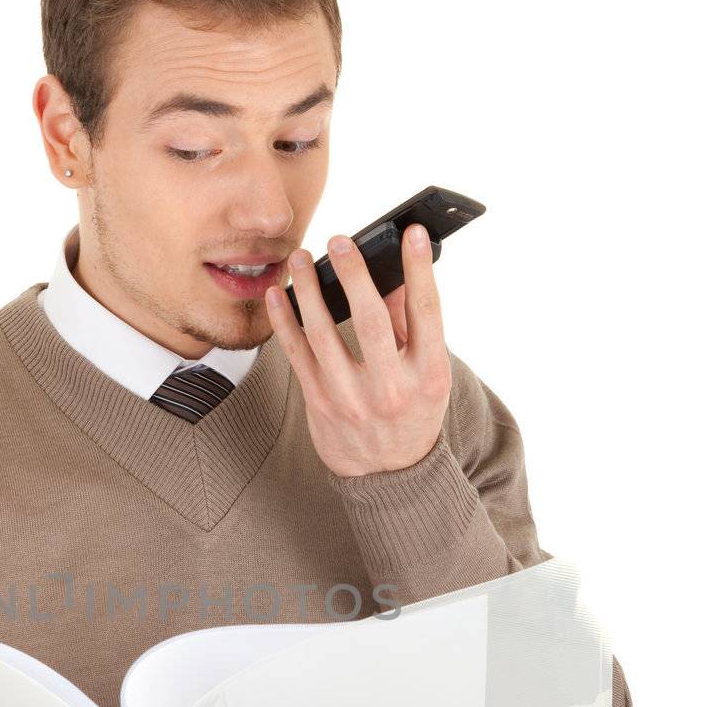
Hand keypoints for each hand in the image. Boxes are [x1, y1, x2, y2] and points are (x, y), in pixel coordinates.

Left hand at [265, 222, 451, 478]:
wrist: (388, 474)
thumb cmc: (411, 411)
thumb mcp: (427, 372)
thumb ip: (411, 325)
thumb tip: (392, 272)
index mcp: (428, 374)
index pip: (427, 311)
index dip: (418, 269)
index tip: (410, 232)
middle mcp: (390, 387)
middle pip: (370, 319)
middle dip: (353, 274)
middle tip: (338, 240)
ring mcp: (351, 398)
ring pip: (323, 333)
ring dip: (308, 290)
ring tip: (299, 258)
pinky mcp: (319, 403)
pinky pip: (296, 354)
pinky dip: (284, 320)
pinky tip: (278, 294)